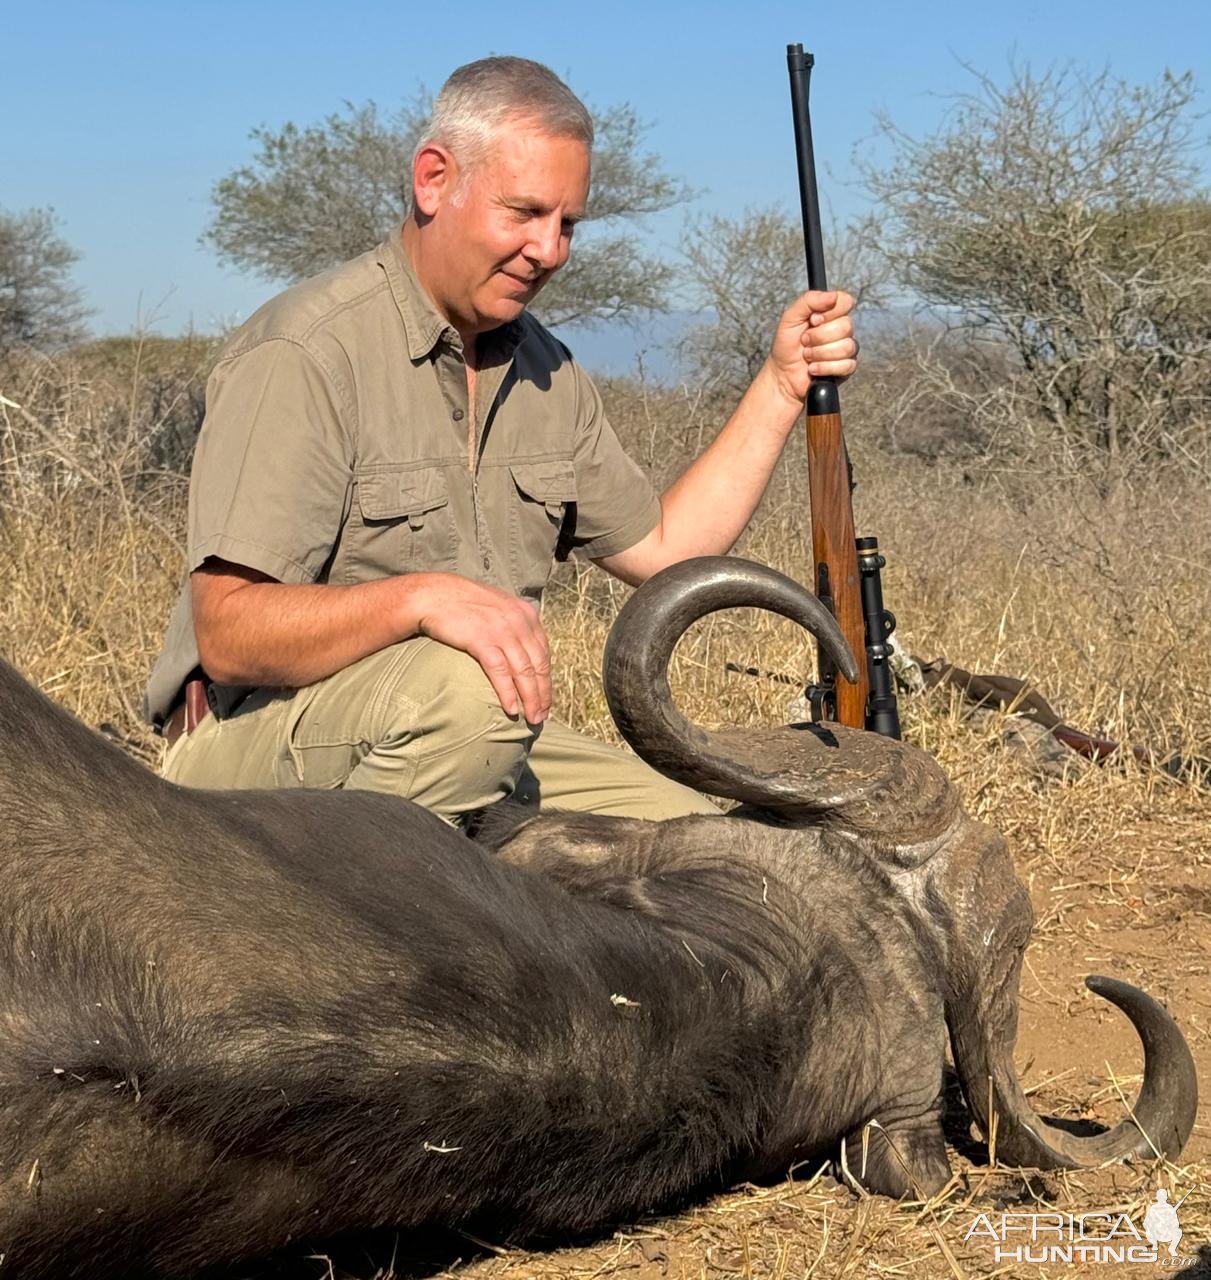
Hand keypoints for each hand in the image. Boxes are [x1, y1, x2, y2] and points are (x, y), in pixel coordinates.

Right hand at [407, 574, 551, 722]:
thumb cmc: (463, 603)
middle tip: (543, 717)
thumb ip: (514, 623)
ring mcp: (502, 631)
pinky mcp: (482, 640)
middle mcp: (519, 622)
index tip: (546, 700)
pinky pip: (500, 672)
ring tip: (533, 718)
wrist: (433, 595)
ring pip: (524, 672)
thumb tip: (523, 648)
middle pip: (539, 665)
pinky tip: (512, 709)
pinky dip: (508, 693)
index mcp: (526, 614)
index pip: (544, 653)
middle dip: (543, 694)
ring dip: (531, 699)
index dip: (547, 680)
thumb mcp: (498, 606)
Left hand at [767, 288, 857, 405]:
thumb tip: (832, 296)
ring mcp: (846, 349)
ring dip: (819, 353)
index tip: (813, 320)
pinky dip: (824, 368)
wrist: (781, 374)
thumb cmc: (786, 345)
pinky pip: (846, 365)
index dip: (829, 312)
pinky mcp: (846, 368)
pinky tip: (813, 368)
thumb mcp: (790, 318)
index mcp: (831, 314)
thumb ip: (808, 301)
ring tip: (807, 356)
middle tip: (804, 341)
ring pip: (846, 347)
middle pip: (846, 326)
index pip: (845, 302)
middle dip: (818, 336)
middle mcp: (842, 329)